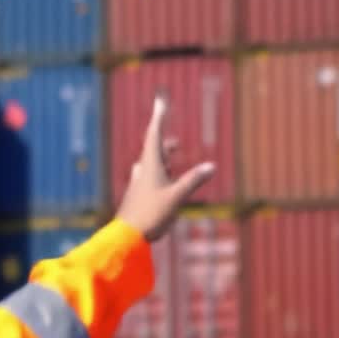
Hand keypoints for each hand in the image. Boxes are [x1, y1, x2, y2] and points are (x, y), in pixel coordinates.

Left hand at [116, 95, 215, 241]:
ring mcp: (138, 182)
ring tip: (171, 152)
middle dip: (163, 136)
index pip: (154, 134)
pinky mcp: (138, 194)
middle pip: (153, 147)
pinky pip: (149, 175)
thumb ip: (193, 181)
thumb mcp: (177, 197)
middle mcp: (142, 170)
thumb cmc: (151, 214)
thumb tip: (211, 166)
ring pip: (150, 161)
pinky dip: (159, 169)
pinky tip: (162, 177)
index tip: (160, 101)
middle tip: (171, 129)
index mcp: (150, 165)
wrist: (127, 236)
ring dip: (162, 154)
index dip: (159, 116)